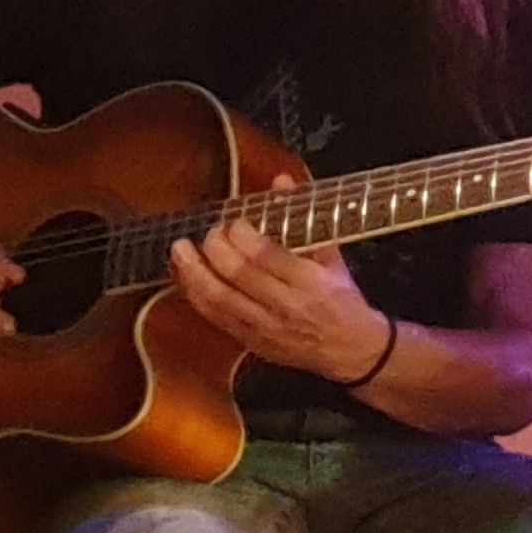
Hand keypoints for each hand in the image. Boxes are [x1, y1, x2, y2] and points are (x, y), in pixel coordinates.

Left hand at [166, 179, 384, 381]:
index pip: (266, 255)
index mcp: (311, 282)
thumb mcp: (334, 260)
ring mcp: (265, 326)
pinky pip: (214, 317)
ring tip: (180, 251)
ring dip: (193, 273)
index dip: (241, 235)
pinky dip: (196, 296)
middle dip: (215, 249)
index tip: (233, 221)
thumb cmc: (343, 302)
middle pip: (238, 274)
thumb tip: (282, 182)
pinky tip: (186, 279)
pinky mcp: (251, 341)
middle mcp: (285, 305)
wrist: (351, 350)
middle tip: (209, 232)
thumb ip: (305, 221)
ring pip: (218, 298)